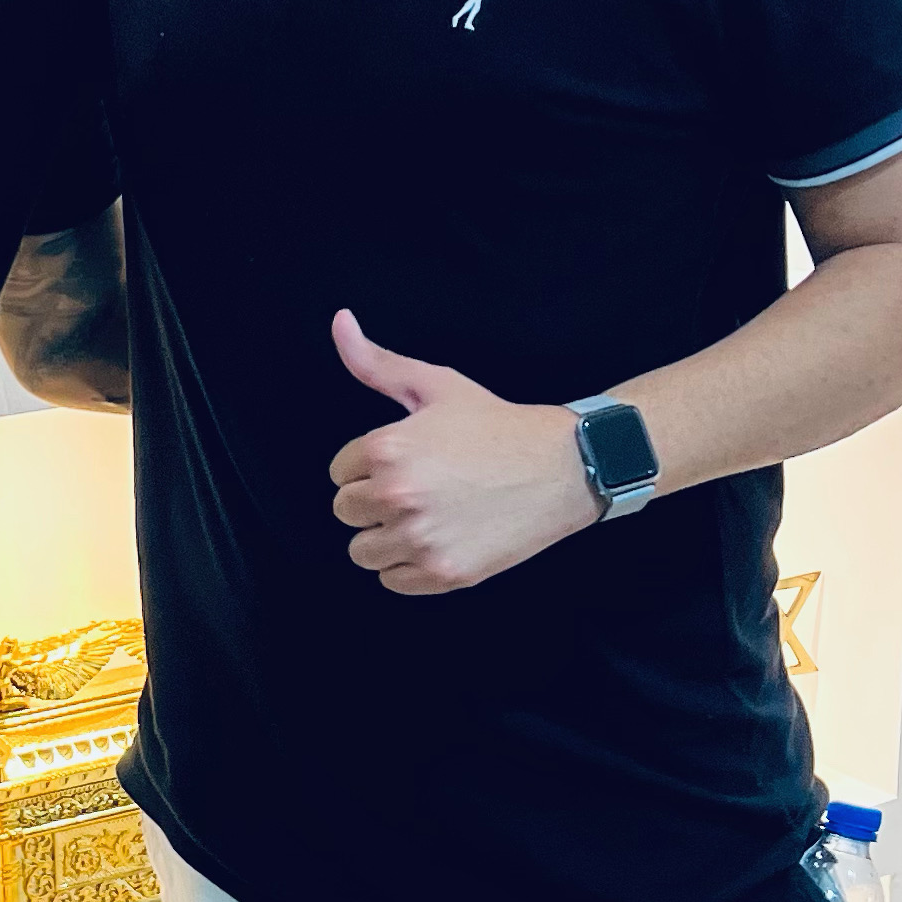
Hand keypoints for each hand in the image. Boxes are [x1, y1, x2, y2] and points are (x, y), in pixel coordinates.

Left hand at [326, 308, 604, 594]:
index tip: (406, 460)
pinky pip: (392, 580)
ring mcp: (421, 538)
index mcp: (388, 449)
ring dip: (385, 537)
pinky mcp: (443, 572)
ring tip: (424, 516)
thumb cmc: (496, 425)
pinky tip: (437, 539)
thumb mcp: (436, 385)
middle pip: (346, 512)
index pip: (339, 473)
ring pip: (363, 552)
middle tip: (417, 488)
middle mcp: (398, 496)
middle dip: (373, 501)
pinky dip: (408, 566)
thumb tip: (340, 322)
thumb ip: (377, 363)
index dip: (369, 465)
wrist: (562, 466)